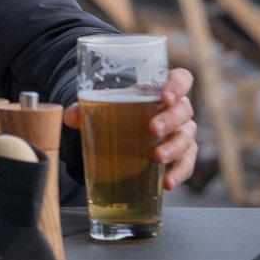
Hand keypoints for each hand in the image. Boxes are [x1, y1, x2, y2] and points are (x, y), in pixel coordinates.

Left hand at [61, 67, 197, 189]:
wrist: (122, 134)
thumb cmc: (118, 112)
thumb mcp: (101, 107)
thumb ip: (84, 109)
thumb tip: (71, 117)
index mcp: (160, 89)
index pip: (181, 79)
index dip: (178, 85)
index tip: (165, 96)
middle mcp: (176, 109)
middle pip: (185, 110)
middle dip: (170, 120)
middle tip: (152, 129)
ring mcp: (181, 132)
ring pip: (187, 137)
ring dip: (174, 148)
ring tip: (156, 157)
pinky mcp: (181, 154)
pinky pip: (187, 163)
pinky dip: (178, 172)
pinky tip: (166, 181)